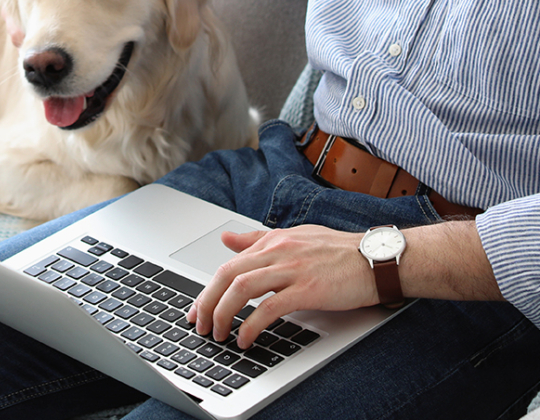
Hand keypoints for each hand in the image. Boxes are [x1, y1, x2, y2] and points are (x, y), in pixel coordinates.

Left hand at [186, 225, 376, 348]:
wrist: (377, 259)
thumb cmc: (340, 252)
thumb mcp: (295, 238)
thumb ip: (259, 240)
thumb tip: (227, 239)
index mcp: (273, 242)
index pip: (228, 264)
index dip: (208, 289)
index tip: (198, 309)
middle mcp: (278, 251)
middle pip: (227, 274)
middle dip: (207, 302)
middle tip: (200, 324)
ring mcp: (292, 269)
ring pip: (242, 287)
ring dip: (223, 313)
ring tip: (219, 333)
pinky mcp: (308, 289)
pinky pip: (269, 307)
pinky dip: (252, 325)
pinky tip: (246, 338)